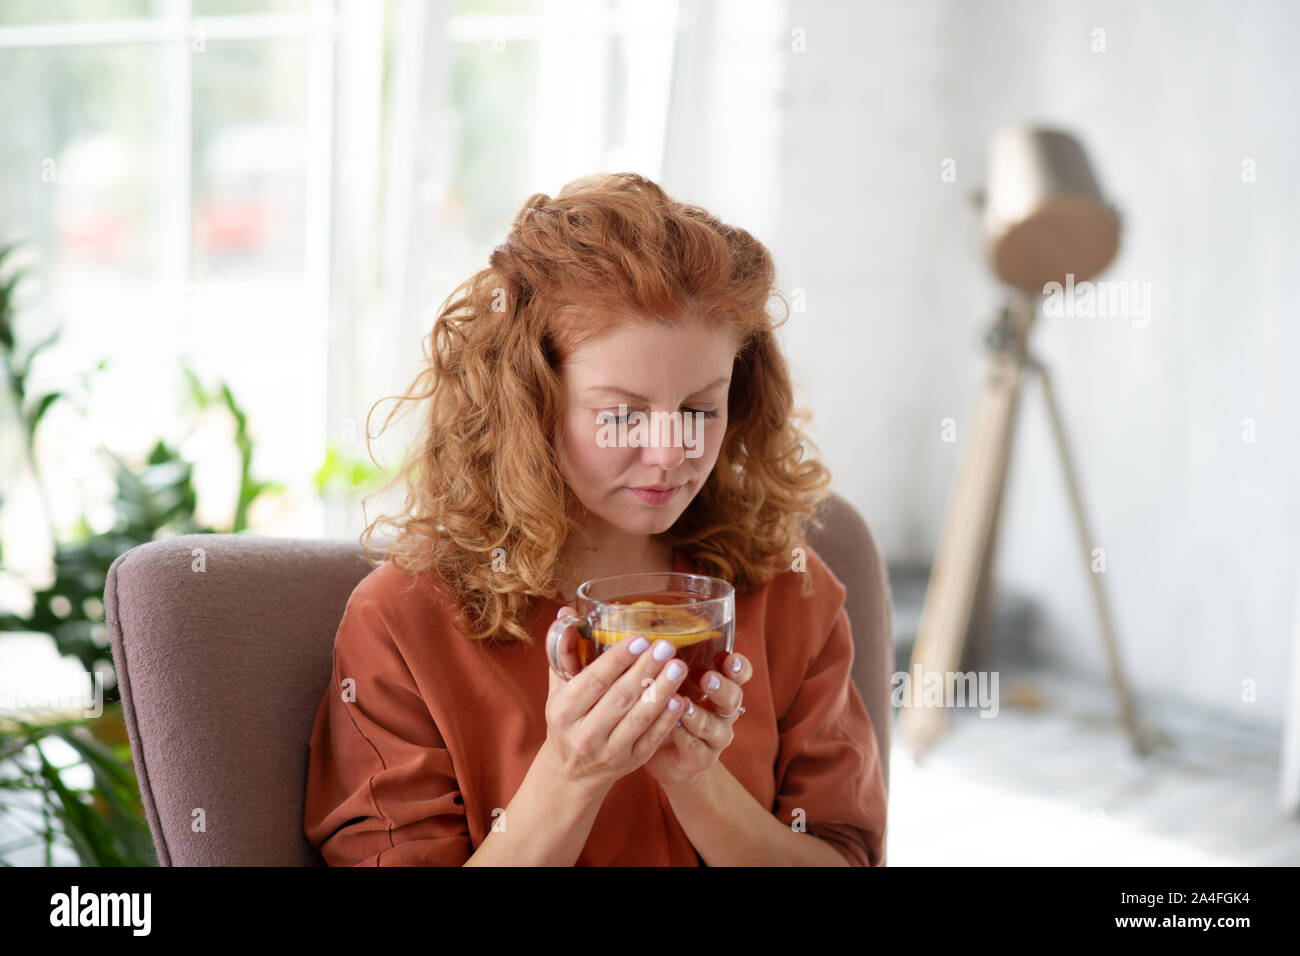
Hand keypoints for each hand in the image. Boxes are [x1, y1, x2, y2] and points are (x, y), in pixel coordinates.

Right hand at [539, 606, 690, 791]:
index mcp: (563, 711)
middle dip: (645, 670)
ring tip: (678, 667)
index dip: (617, 660)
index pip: (593, 680)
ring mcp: (609, 751)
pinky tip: (680, 699)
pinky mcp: (630, 762)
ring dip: (661, 691)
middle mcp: (584, 734)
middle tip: (666, 646)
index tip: (639, 639)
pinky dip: (667, 720)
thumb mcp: (558, 688)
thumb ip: (564, 651)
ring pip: (639, 718)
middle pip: (619, 697)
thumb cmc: (567, 720)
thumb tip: (566, 613)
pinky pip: (652, 739)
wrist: (572, 772)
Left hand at [644, 650, 752, 789]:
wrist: (667, 758)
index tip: (729, 658)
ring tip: (684, 705)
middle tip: (708, 679)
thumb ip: (671, 663)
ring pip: (715, 726)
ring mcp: (715, 737)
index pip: (739, 673)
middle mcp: (723, 712)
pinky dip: (684, 736)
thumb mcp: (674, 683)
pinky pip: (695, 748)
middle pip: (733, 698)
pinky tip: (671, 727)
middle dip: (722, 688)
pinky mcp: (701, 759)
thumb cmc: (669, 709)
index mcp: (720, 687)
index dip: (738, 667)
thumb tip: (651, 634)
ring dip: (700, 715)